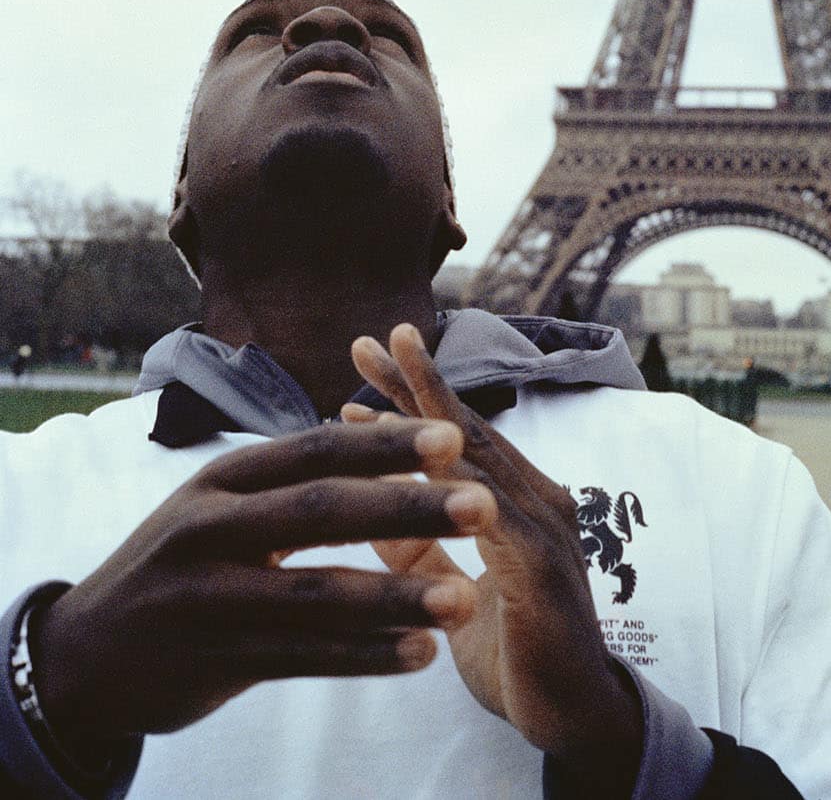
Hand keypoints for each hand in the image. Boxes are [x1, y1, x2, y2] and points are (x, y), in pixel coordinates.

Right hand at [30, 415, 495, 747]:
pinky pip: (303, 659)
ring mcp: (209, 597)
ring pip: (317, 595)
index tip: (453, 435)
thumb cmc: (177, 563)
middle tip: (479, 504)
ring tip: (464, 600)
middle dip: (406, 507)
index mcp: (221, 480)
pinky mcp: (213, 660)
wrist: (85, 654)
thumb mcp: (216, 505)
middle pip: (320, 511)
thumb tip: (379, 442)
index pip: (312, 451)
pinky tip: (420, 656)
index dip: (383, 444)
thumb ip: (287, 481)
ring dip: (397, 598)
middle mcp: (210, 528)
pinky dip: (364, 658)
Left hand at [345, 325, 643, 790]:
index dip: (414, 398)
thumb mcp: (452, 590)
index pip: (458, 438)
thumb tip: (372, 500)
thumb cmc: (516, 650)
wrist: (573, 718)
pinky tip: (420, 454)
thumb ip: (420, 548)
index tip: (369, 363)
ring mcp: (544, 529)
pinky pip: (494, 516)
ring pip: (479, 456)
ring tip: (389, 370)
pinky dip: (457, 481)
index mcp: (515, 503)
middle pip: (468, 428)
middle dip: (416, 382)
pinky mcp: (542, 569)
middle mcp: (535, 500)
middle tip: (371, 338)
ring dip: (428, 411)